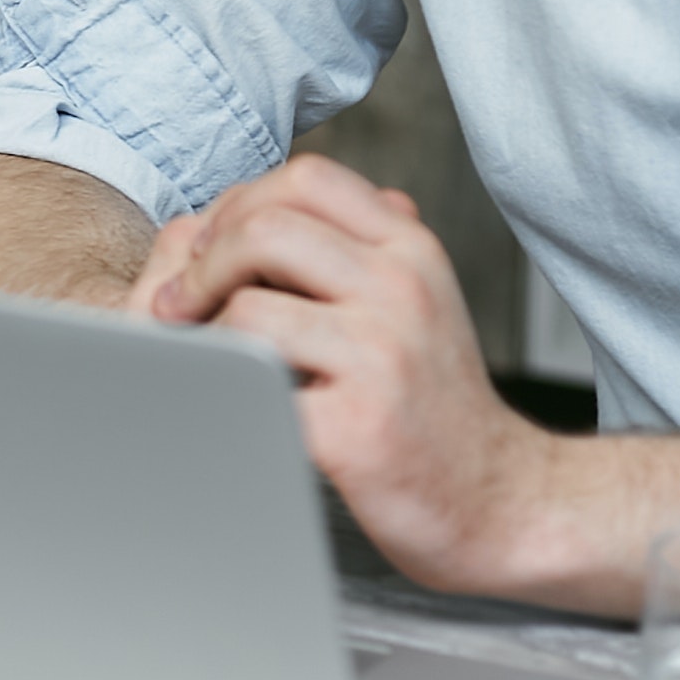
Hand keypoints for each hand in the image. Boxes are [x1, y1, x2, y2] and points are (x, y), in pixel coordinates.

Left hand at [138, 155, 553, 589]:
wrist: (499, 501)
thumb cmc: (430, 401)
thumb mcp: (408, 301)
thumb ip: (345, 247)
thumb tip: (245, 209)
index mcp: (411, 250)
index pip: (307, 178)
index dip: (240, 204)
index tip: (212, 250)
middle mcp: (403, 290)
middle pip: (264, 229)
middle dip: (200, 264)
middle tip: (179, 308)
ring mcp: (382, 357)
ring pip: (247, 308)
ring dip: (201, 333)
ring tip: (204, 358)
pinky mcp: (355, 426)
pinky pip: (253, 386)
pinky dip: (222, 390)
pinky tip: (229, 402)